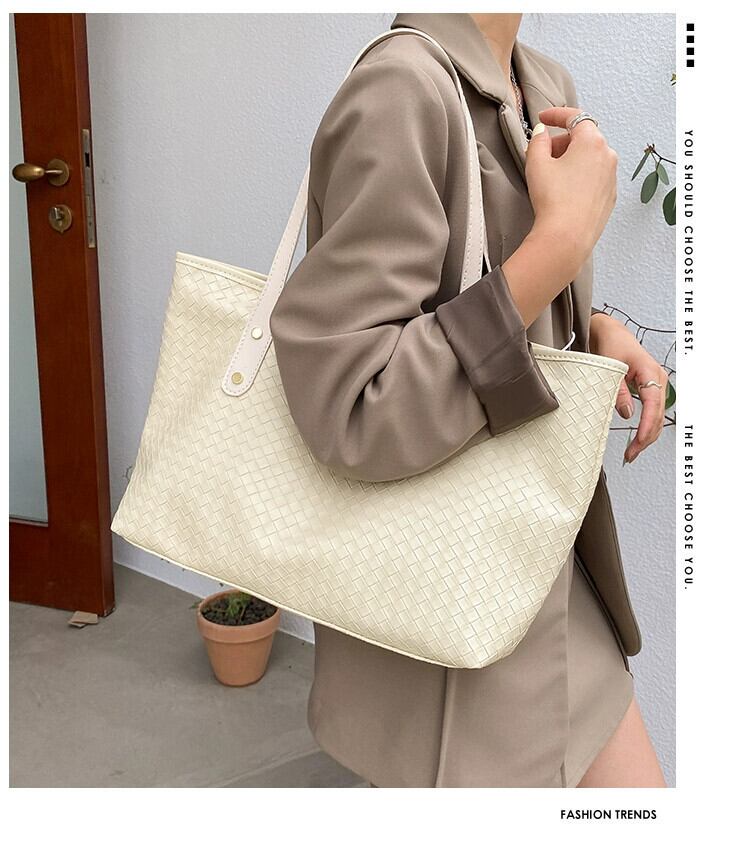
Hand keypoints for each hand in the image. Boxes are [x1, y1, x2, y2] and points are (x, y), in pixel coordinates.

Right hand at [525, 107, 617, 281]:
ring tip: (552, 176)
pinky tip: (564, 192)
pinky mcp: (609, 197)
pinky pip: (594, 179)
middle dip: (562, 142)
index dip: (556, 115)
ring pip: (590, 159)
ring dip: (572, 160)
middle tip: (542, 154)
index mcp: (592, 142)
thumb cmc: (553, 200)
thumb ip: (538, 141)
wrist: (567, 237)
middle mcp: (608, 156)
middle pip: (583, 139)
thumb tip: (542, 133)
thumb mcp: (536, 164)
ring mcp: (611, 178)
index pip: (575, 117)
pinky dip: (580, 178)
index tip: (544, 118)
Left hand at [589, 313, 668, 463]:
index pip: (653, 404)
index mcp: (651, 372)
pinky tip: (637, 440)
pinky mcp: (651, 390)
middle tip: (631, 455)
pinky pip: (652, 413)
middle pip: (658, 416)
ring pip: (657, 417)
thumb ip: (618, 391)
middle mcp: (659, 380)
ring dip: (647, 436)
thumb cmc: (611, 344)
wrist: (611, 333)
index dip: (646, 425)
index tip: (638, 441)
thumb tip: (627, 414)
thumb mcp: (610, 367)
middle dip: (646, 438)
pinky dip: (646, 428)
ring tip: (632, 452)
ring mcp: (657, 385)